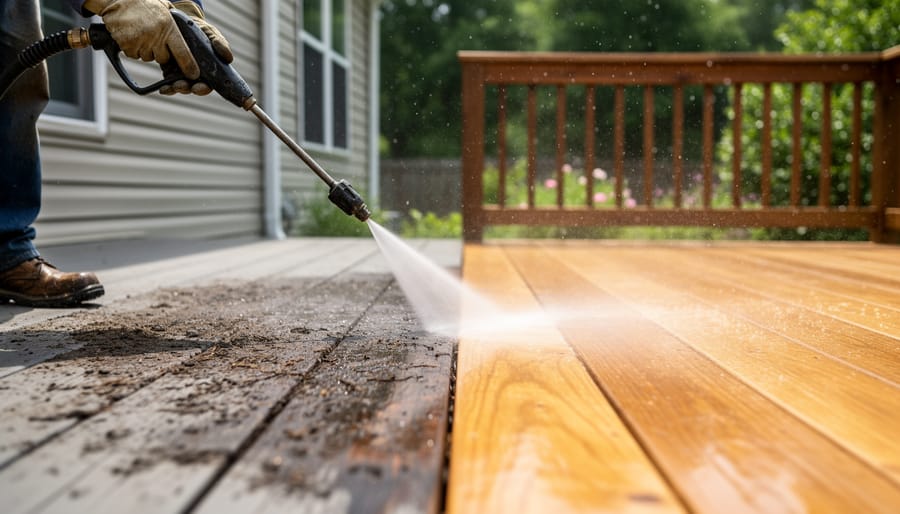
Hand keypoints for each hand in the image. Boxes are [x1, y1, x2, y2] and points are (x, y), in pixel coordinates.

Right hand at [83, 0, 199, 79]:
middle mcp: (155, 36)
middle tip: (154, 39)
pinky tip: (131, 35)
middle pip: (163, 59)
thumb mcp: (164, 8)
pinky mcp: (126, 45)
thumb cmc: (143, 3)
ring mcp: (140, 42)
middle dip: (160, 53)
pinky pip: (133, 55)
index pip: (183, 53)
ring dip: (145, 50)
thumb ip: (175, 22)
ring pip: (147, 58)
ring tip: (141, 33)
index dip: (189, 66)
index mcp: (168, 27)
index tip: (193, 74)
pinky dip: (132, 48)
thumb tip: (187, 32)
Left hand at [159, 0, 233, 95]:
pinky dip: (165, 87)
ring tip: (173, 85)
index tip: (202, 87)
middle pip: (192, 87)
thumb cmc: (199, 29)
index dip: (205, 88)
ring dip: (176, 88)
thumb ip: (220, 43)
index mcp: (208, 70)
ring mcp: (181, 73)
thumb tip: (229, 58)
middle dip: (188, 89)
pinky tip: (163, 88)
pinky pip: (167, 82)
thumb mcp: (210, 32)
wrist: (180, 21)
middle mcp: (195, 74)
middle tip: (183, 86)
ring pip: (179, 86)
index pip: (208, 84)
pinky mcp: (168, 70)